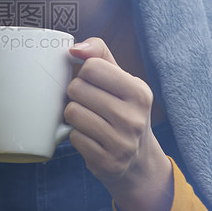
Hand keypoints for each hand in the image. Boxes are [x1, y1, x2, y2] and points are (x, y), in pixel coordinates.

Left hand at [66, 37, 172, 210]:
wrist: (138, 160)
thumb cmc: (123, 110)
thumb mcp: (121, 80)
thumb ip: (100, 55)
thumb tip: (74, 48)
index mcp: (139, 92)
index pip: (92, 67)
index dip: (84, 74)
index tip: (93, 84)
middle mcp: (134, 117)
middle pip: (77, 88)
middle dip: (76, 94)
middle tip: (89, 104)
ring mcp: (121, 142)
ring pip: (72, 112)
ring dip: (73, 116)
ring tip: (88, 120)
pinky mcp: (106, 162)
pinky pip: (73, 137)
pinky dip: (76, 136)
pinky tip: (90, 138)